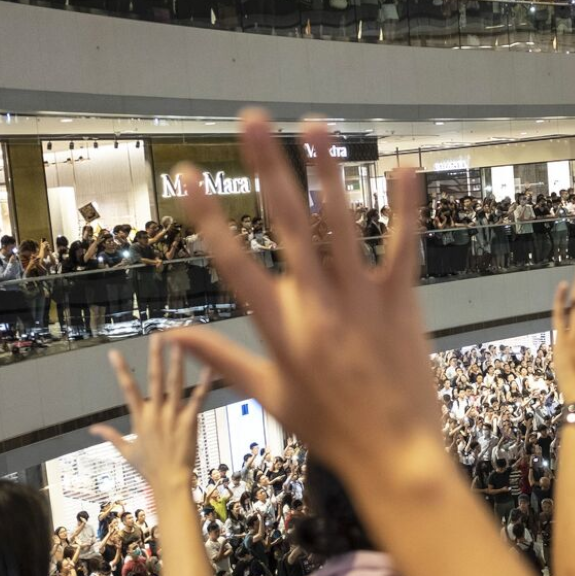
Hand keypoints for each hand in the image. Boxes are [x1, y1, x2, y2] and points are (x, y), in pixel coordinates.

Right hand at [91, 336, 210, 490]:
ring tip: (180, 344)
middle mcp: (155, 413)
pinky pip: (198, 398)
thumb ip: (110, 436)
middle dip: (156, 357)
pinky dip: (204, 383)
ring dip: (177, 363)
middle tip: (157, 336)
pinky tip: (209, 368)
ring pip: (175, 384)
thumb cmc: (148, 469)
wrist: (169, 483)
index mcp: (139, 418)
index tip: (113, 353)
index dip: (120, 370)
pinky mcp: (190, 421)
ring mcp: (173, 416)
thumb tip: (92, 429)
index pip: (127, 389)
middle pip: (155, 379)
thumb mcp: (126, 452)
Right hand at [163, 110, 436, 476]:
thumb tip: (171, 337)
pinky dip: (404, 209)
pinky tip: (402, 167)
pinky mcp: (401, 303)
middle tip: (252, 119)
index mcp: (279, 328)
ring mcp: (361, 301)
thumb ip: (221, 358)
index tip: (186, 173)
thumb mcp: (268, 395)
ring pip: (341, 225)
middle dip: (267, 167)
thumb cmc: (329, 429)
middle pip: (287, 226)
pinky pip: (402, 248)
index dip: (208, 215)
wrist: (394, 456)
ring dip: (328, 170)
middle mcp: (316, 306)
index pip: (233, 262)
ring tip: (315, 124)